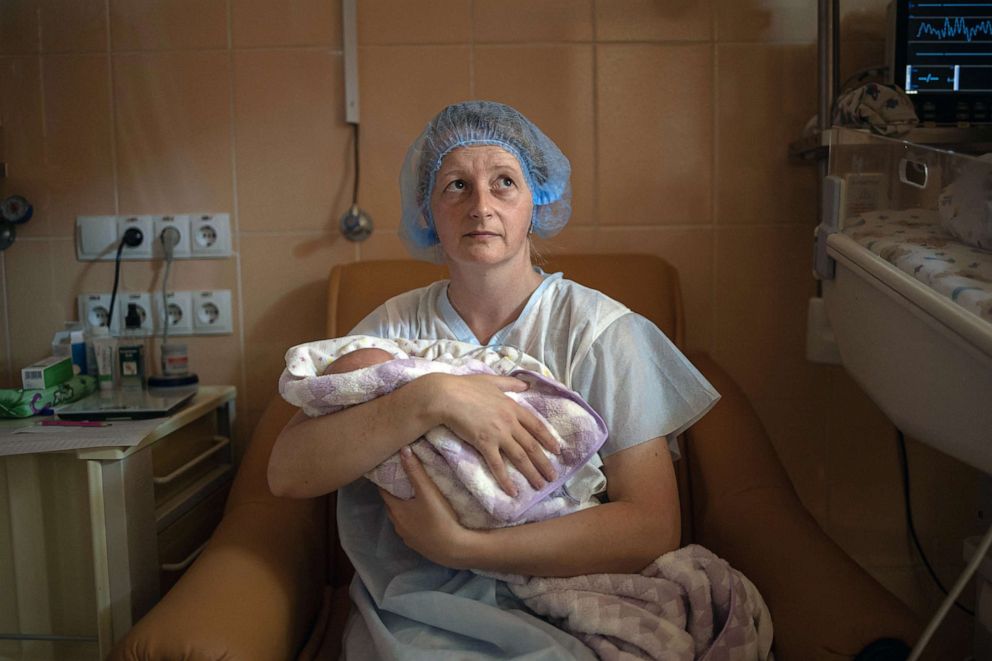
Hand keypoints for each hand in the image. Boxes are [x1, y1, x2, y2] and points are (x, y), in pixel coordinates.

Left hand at [380, 447, 472, 567]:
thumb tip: (403, 449)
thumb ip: (415, 471)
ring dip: (404, 509)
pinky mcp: (417, 545)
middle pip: (392, 505)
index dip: (386, 480)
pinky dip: (412, 522)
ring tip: (413, 499)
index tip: (389, 471)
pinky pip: (410, 530)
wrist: (454, 548)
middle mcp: (397, 525)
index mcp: (396, 510)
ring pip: (400, 519)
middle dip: (395, 494)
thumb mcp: (427, 491)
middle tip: (402, 481)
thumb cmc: (440, 518)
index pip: (384, 491)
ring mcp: (407, 537)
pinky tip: (423, 519)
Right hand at [428, 373, 559, 495]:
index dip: (548, 439)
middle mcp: (510, 422)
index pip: (536, 426)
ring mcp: (498, 434)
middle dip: (544, 462)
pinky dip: (506, 480)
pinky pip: (497, 465)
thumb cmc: (466, 386)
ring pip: (520, 457)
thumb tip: (526, 384)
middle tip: (553, 477)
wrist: (447, 396)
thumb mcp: (492, 381)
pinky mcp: (484, 444)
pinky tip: (512, 491)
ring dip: (531, 473)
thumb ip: (510, 383)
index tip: (557, 451)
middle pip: (531, 445)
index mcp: (512, 407)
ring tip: (540, 485)